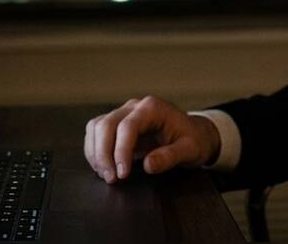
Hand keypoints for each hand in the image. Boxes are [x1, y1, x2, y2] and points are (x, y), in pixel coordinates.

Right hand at [83, 96, 220, 183]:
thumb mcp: (190, 150)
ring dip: (95, 152)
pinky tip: (102, 168)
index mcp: (152, 108)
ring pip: (96, 127)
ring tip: (105, 175)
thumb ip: (171, 156)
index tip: (123, 174)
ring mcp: (123, 113)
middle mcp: (134, 106)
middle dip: (103, 154)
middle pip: (106, 124)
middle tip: (111, 179)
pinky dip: (94, 150)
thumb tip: (148, 166)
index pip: (128, 126)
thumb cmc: (192, 140)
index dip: (121, 151)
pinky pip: (96, 132)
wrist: (193, 134)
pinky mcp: (116, 123)